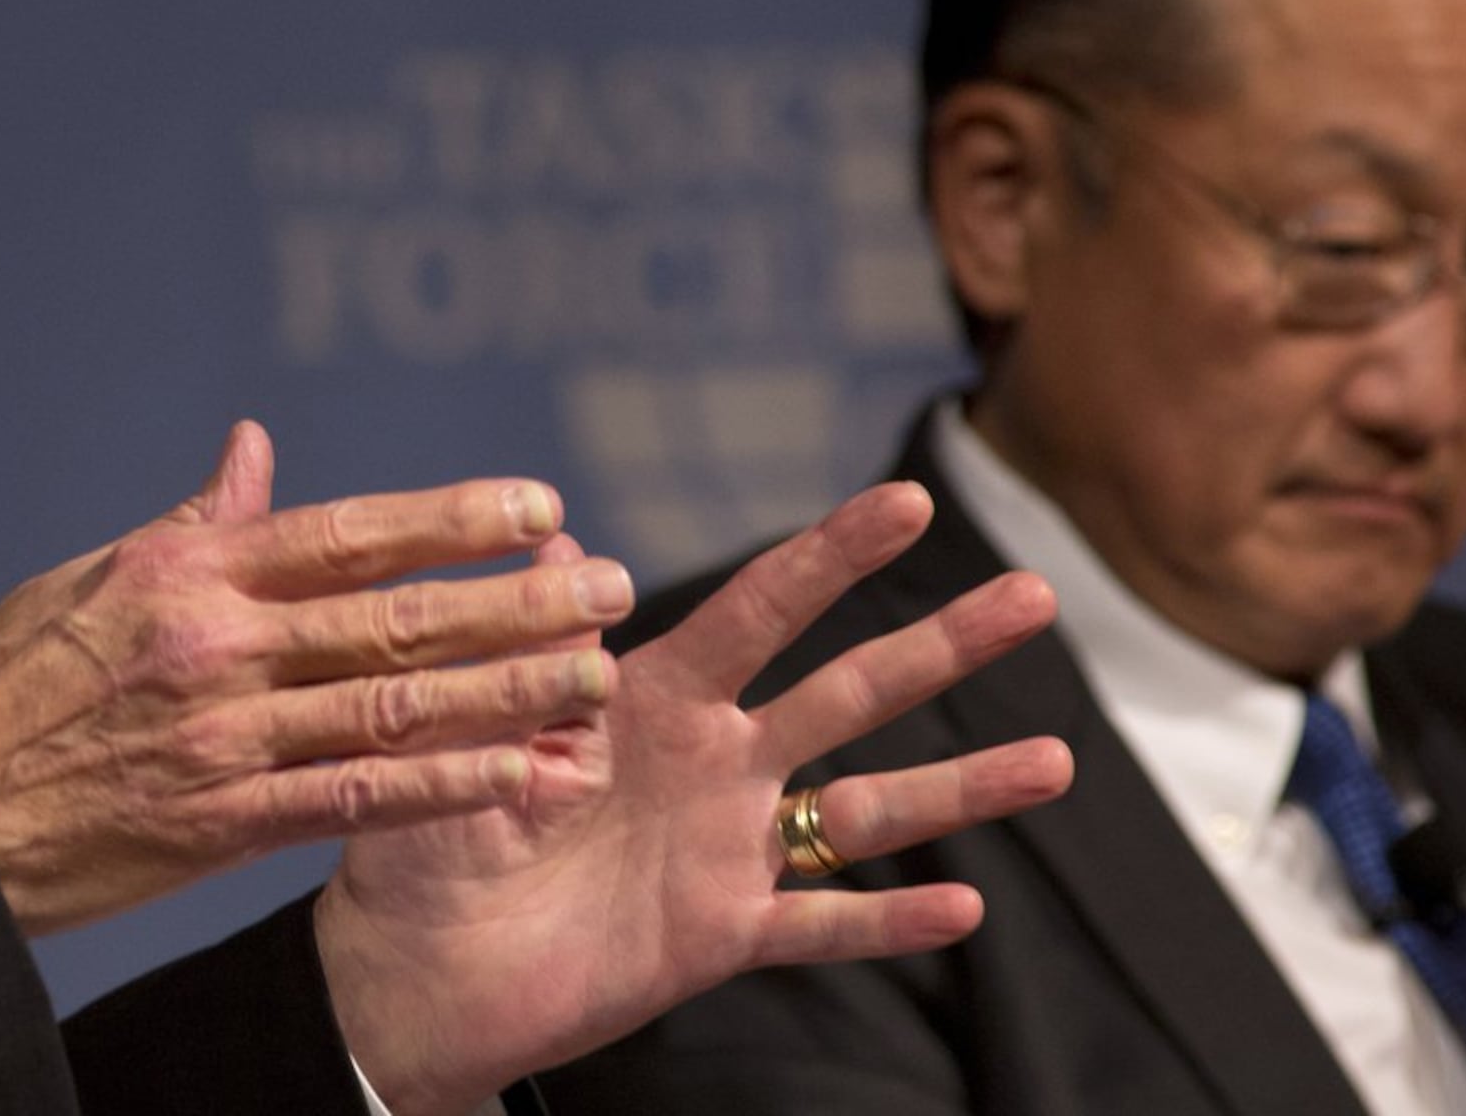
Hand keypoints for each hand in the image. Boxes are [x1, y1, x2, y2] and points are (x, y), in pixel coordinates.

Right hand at [0, 422, 636, 936]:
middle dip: (515, 600)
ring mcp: (222, 734)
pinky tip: (515, 773)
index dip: (452, 516)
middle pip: (393, 615)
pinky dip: (438, 785)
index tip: (539, 502)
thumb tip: (252, 444)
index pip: (348, 532)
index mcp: (191, 569)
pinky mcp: (217, 821)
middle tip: (608, 586)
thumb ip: (196, 520)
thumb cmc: (8, 679)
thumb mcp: (95, 576)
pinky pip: (350, 799)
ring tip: (593, 678)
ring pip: (390, 706)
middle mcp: (216, 642)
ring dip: (504, 692)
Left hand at [311, 483, 1071, 1113]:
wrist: (410, 966)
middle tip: (1036, 595)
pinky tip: (964, 908)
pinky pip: (819, 926)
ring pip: (867, 808)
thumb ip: (525, 644)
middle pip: (848, 689)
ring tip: (1055, 760)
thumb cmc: (423, 831)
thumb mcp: (465, 722)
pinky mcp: (720, 935)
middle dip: (939, 641)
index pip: (760, 608)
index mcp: (654, 696)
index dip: (832, 555)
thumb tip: (556, 538)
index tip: (909, 499)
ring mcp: (729, 848)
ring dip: (960, 786)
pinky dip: (888, 922)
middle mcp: (712, 762)